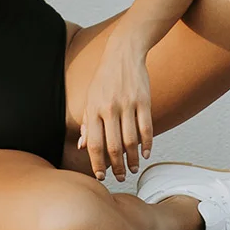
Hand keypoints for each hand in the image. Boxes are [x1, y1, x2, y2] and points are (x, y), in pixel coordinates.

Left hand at [77, 33, 154, 182]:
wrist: (124, 52)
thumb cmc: (105, 78)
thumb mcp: (90, 97)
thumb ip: (87, 123)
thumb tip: (82, 146)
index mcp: (94, 108)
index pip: (94, 144)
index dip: (97, 164)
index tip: (101, 176)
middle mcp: (110, 107)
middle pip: (113, 146)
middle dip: (116, 167)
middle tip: (120, 177)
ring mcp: (128, 103)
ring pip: (131, 141)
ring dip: (132, 160)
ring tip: (132, 169)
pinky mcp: (144, 100)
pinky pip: (146, 128)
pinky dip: (147, 144)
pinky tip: (145, 154)